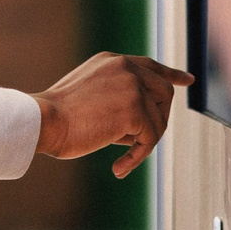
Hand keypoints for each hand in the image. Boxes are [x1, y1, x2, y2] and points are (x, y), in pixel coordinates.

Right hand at [33, 53, 194, 177]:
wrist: (43, 121)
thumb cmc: (56, 119)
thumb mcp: (88, 97)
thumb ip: (116, 98)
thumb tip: (143, 121)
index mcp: (112, 61)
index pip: (150, 65)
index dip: (171, 74)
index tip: (187, 80)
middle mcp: (126, 67)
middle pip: (164, 93)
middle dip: (158, 120)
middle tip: (142, 142)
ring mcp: (132, 85)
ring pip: (158, 120)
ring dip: (143, 144)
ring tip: (122, 158)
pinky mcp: (135, 108)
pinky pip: (150, 138)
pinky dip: (137, 156)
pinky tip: (119, 167)